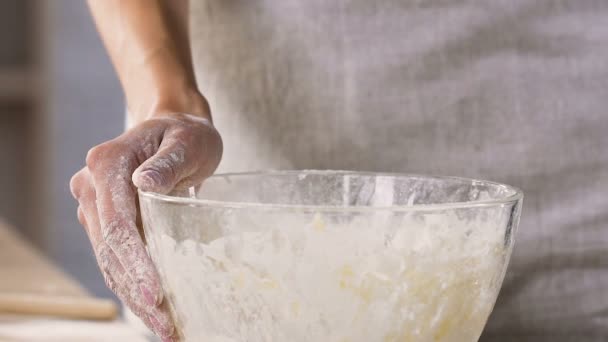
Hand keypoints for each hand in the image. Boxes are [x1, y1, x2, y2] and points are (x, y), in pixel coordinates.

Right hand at [70, 112, 221, 339]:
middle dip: (136, 290)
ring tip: (163, 326)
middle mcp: (91, 185)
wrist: (175, 129)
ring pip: (107, 260)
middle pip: (109, 248)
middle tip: (165, 324)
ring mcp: (94, 204)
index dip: (136, 262)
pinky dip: (130, 284)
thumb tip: (144, 184)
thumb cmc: (186, 134)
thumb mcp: (188, 141)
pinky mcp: (104, 219)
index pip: (118, 222)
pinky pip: (113, 257)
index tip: (157, 294)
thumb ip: (168, 161)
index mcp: (108, 162)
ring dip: (132, 296)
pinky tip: (151, 309)